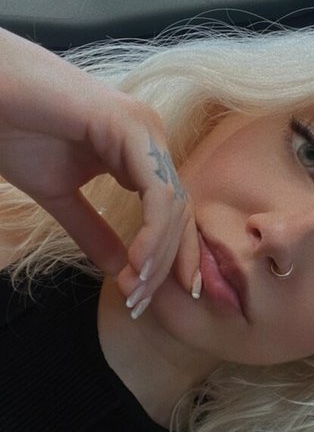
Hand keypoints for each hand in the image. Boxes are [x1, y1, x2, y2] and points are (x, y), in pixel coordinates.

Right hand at [0, 28, 199, 309]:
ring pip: (173, 206)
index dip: (163, 257)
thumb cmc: (17, 132)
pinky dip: (152, 234)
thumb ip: (93, 230)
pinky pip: (157, 192)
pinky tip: (135, 264)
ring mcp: (145, 129)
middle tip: (142, 304)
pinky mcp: (131, 127)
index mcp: (137, 152)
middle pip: (179, 212)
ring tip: (136, 291)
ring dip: (158, 257)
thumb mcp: (60, 196)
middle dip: (166, 264)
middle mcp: (150, 138)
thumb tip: (120, 270)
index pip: (169, 211)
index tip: (144, 298)